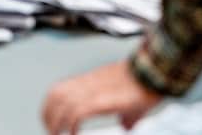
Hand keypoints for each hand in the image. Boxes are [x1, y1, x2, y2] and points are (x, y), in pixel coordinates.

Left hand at [41, 61, 162, 133]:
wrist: (153, 73)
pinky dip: (71, 124)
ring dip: (55, 122)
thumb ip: (126, 115)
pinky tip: (74, 134)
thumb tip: (127, 125)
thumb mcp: (130, 103)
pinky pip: (76, 112)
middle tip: (51, 131)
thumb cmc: (143, 85)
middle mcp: (87, 84)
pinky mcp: (100, 100)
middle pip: (54, 96)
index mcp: (89, 81)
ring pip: (61, 103)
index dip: (49, 106)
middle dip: (48, 116)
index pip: (58, 90)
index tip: (49, 120)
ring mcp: (93, 91)